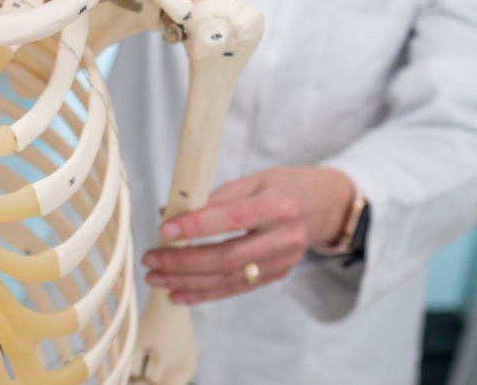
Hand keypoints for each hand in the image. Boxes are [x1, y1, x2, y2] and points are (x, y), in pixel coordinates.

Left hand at [141, 166, 355, 303]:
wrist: (325, 207)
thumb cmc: (284, 187)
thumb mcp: (253, 181)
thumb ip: (213, 197)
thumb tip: (168, 213)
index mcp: (279, 204)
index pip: (234, 218)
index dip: (198, 226)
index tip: (165, 230)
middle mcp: (285, 237)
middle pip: (228, 257)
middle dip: (184, 262)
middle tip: (151, 259)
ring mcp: (282, 262)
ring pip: (229, 279)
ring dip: (187, 282)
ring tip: (156, 278)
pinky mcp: (276, 277)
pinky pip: (235, 290)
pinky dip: (204, 294)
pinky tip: (178, 295)